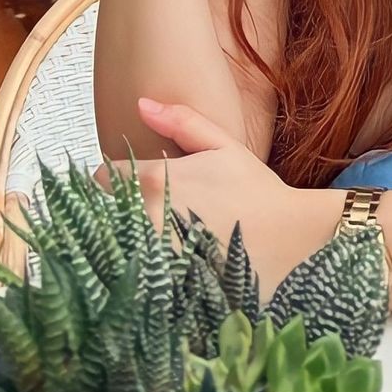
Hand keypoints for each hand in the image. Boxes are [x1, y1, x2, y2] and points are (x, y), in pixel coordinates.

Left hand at [93, 98, 326, 304]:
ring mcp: (153, 256)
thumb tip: (140, 104)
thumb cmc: (255, 190)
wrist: (290, 241)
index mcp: (155, 178)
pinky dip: (141, 271)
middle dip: (117, 209)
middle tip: (147, 210)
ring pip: (115, 245)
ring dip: (126, 241)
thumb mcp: (222, 146)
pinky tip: (166, 265)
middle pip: (102, 213)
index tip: (132, 182)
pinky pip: (134, 277)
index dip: (114, 178)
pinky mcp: (164, 287)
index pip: (101, 177)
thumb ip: (180, 121)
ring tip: (157, 238)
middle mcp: (146, 217)